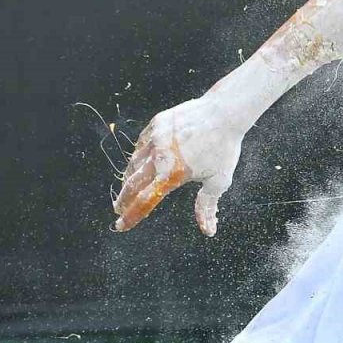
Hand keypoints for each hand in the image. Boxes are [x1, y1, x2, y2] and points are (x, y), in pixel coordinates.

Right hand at [113, 94, 246, 235]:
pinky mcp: (156, 124)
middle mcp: (159, 157)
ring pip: (135, 162)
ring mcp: (155, 138)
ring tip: (129, 187)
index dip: (131, 215)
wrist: (224, 112)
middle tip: (118, 209)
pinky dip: (139, 155)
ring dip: (130, 178)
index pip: (145, 201)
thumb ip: (207, 206)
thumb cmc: (224, 148)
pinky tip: (140, 162)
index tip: (121, 225)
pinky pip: (142, 144)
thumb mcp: (219, 181)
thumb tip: (208, 231)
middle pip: (133, 183)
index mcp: (172, 174)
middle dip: (124, 199)